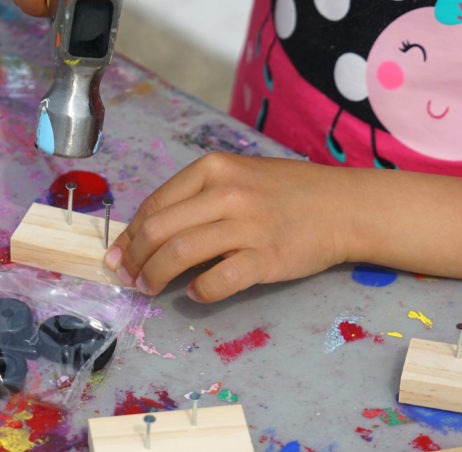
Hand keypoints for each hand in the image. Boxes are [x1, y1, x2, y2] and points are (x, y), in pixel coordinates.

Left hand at [104, 153, 357, 301]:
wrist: (343, 206)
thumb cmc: (287, 192)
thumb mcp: (238, 177)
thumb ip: (197, 198)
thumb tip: (149, 233)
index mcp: (214, 168)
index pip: (155, 205)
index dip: (129, 236)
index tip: (118, 256)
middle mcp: (226, 193)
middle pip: (159, 230)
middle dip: (135, 259)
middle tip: (128, 278)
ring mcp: (247, 225)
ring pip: (179, 253)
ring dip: (155, 276)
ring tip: (149, 289)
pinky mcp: (266, 257)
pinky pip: (217, 280)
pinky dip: (198, 291)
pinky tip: (195, 293)